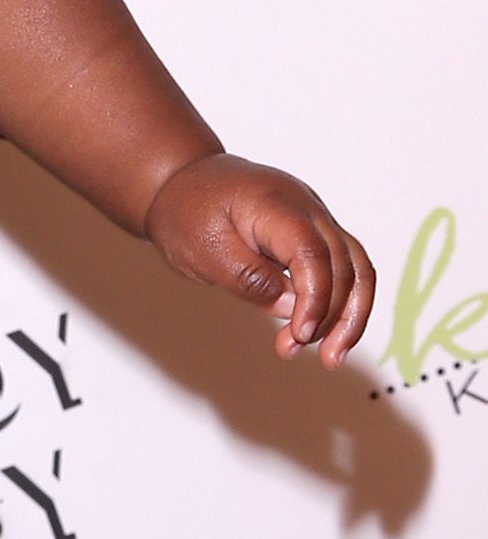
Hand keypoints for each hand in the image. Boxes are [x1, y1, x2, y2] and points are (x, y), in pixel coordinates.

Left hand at [144, 151, 373, 364]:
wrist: (181, 181)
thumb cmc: (186, 212)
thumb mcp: (204, 250)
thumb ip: (249, 278)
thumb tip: (293, 306)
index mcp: (277, 205)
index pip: (313, 254)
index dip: (315, 299)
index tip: (301, 335)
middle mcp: (307, 207)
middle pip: (345, 264)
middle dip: (332, 316)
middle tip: (296, 350)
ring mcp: (315, 217)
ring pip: (356, 267)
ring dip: (349, 315)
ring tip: (331, 357)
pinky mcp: (314, 232)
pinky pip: (342, 267)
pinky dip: (339, 302)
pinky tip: (323, 332)